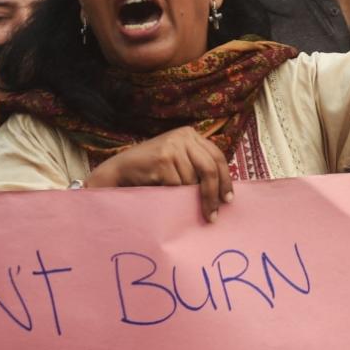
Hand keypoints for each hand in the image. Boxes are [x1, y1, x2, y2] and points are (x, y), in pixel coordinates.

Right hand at [87, 127, 233, 222]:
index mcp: (191, 134)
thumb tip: (223, 191)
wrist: (121, 169)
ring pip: (192, 181)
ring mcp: (172, 146)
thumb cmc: (152, 169)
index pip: (218, 157)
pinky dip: (173, 194)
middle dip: (213, 195)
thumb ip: (197, 166)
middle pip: (210, 169)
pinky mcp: (162, 159)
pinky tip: (163, 192)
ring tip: (177, 199)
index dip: (225, 180)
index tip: (228, 200)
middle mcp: (183, 136)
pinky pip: (177, 185)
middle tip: (214, 215)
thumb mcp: (179, 160)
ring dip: (186, 196)